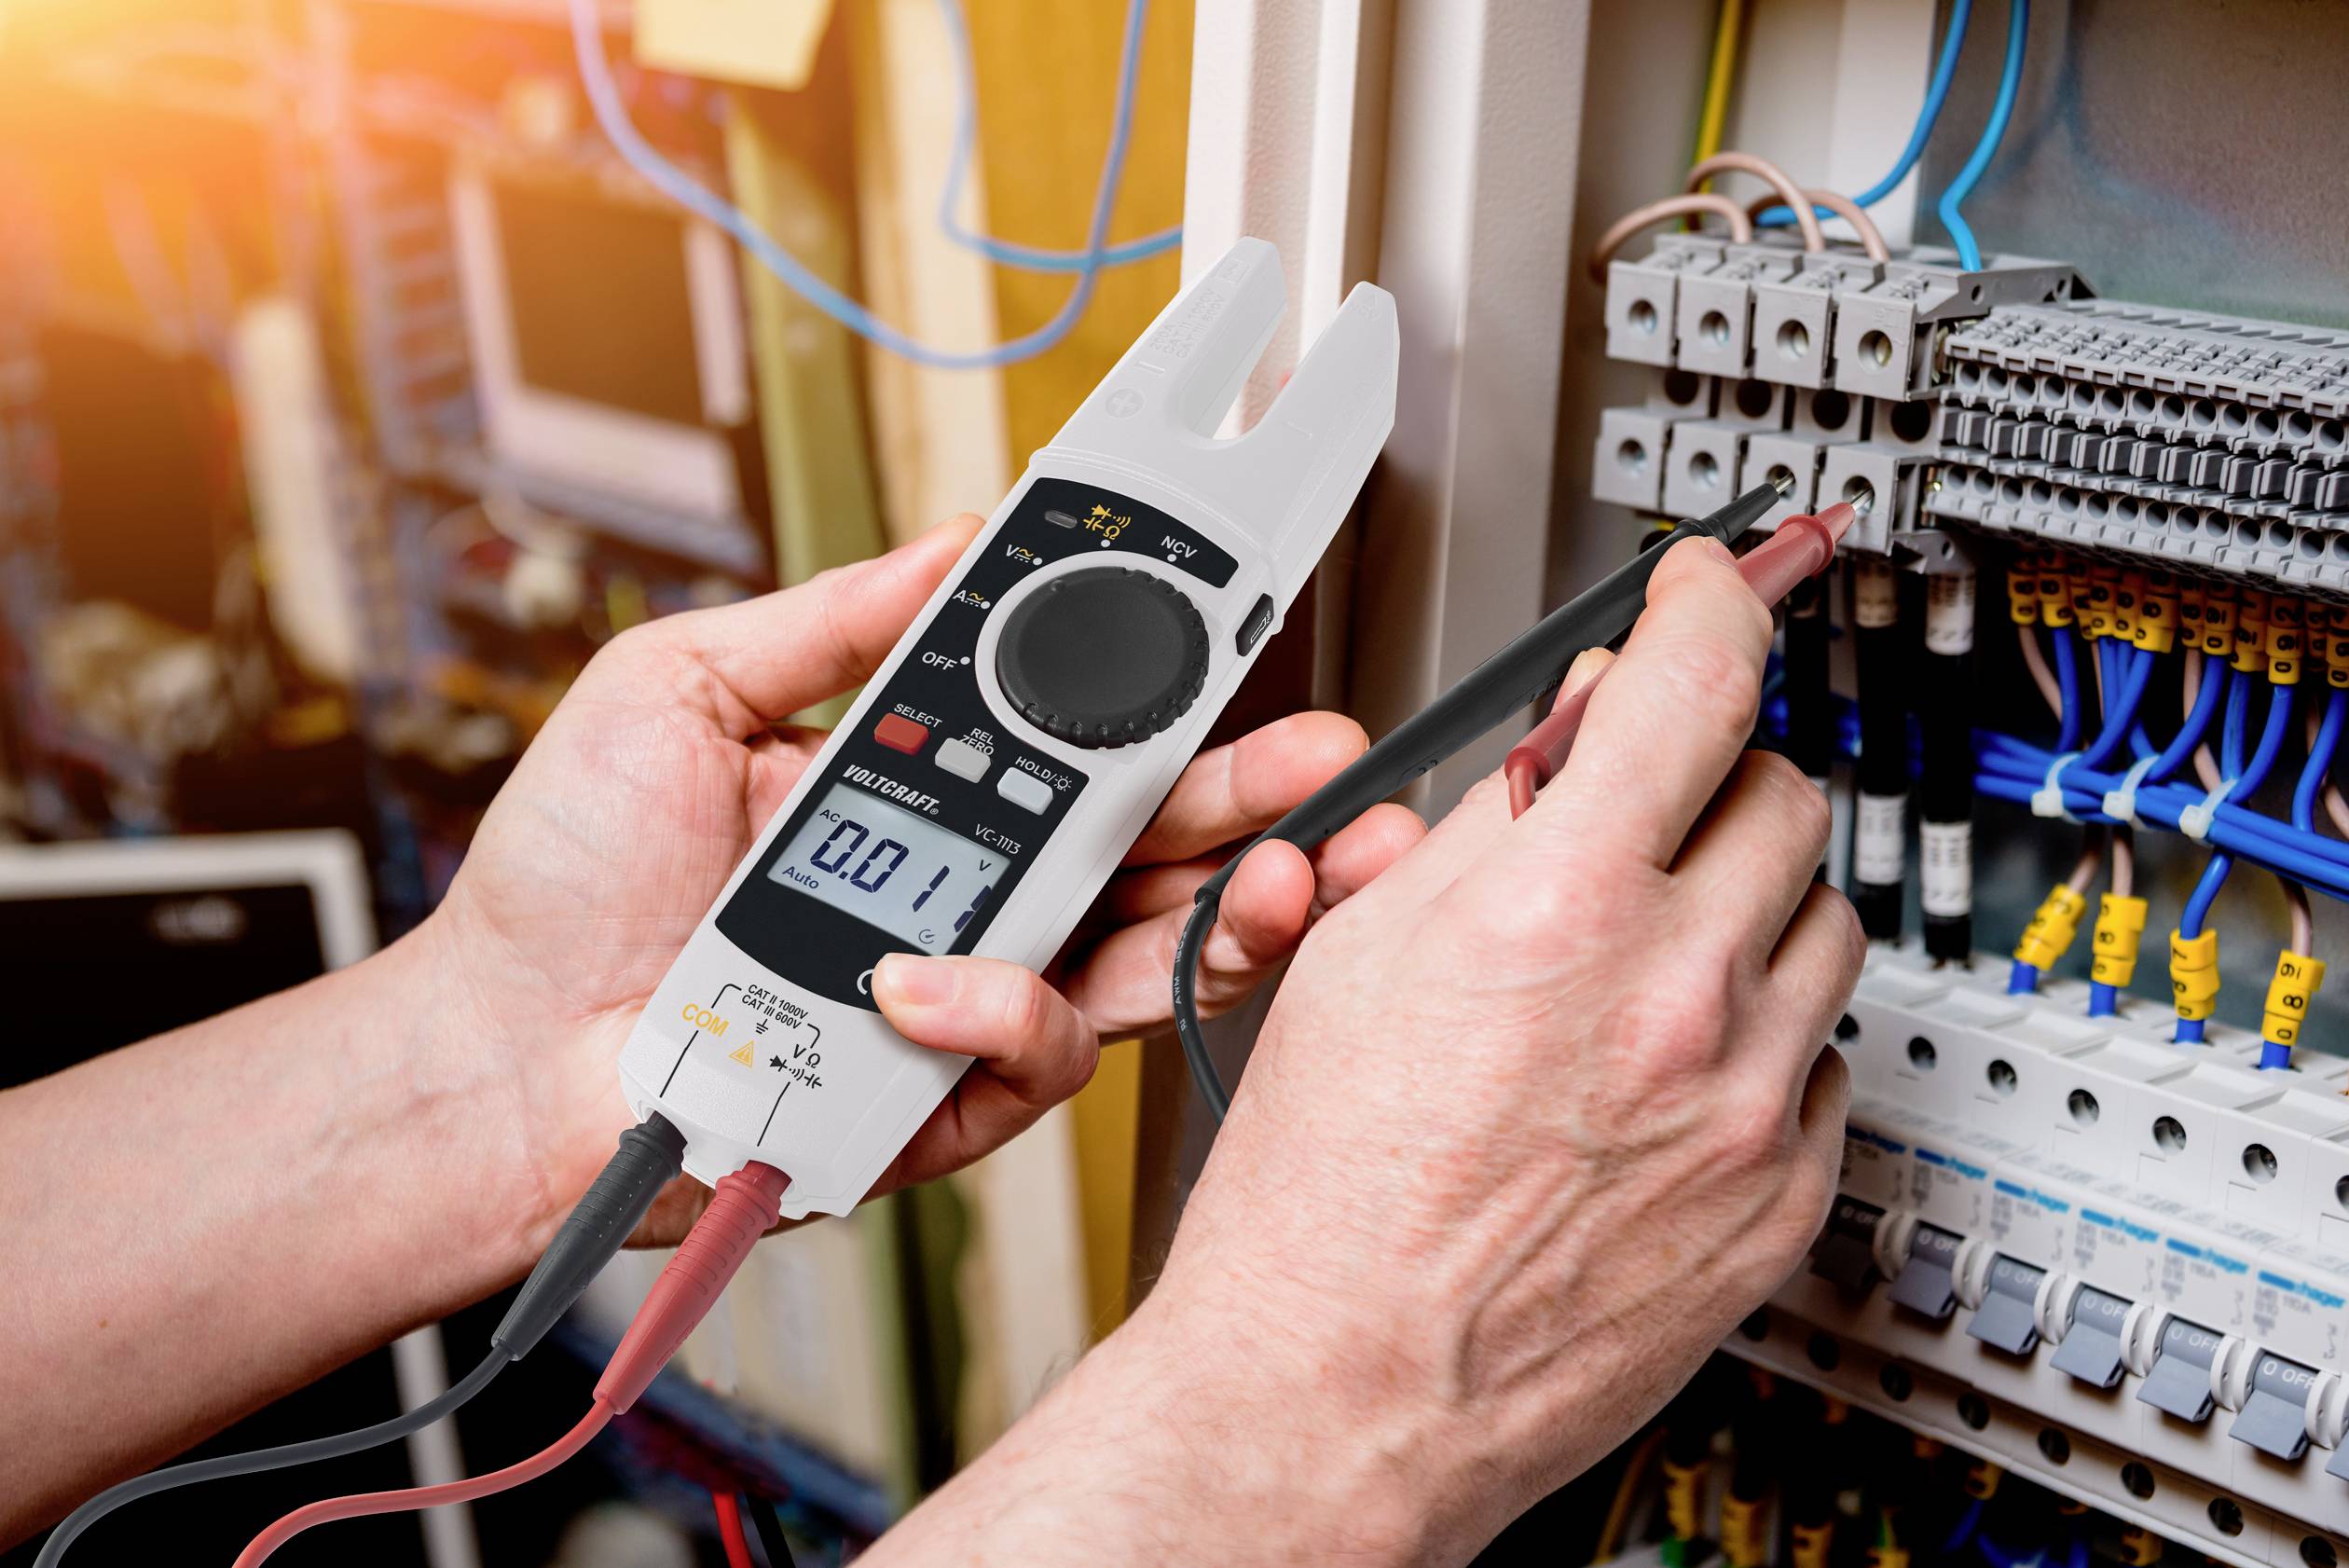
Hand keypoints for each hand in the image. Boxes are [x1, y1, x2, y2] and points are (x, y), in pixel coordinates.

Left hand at [428, 515, 1422, 1254]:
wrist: (490, 1044)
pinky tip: (927, 976)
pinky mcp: (940, 1100)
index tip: (1242, 646)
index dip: (1172, 705)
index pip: (1081, 745)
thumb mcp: (683, 689)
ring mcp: (962, 1005)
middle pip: (1150, 855)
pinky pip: (1031, 1056)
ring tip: (1265, 871)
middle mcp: (966, 902)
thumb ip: (830, 620)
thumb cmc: (565, 884)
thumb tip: (948, 544)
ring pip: (1140, 966)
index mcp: (926, 798)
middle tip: (1328, 767)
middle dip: (1260, 808)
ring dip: (1220, 916)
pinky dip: (1001, 1010)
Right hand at [1111, 537, 1861, 1563]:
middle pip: (1782, 791)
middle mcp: (1673, 995)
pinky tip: (1673, 1069)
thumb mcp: (1358, 957)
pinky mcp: (1781, 1197)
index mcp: (1556, 910)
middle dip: (1715, 777)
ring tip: (1651, 957)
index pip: (1690, 682)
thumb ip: (1483, 827)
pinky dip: (1762, 1034)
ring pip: (1826, 920)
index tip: (1712, 589)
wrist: (1343, 1385)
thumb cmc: (1318, 1197)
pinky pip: (1826, 1058)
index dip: (1710, 601)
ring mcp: (1743, 1102)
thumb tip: (1566, 747)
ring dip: (1751, 905)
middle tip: (1652, 809)